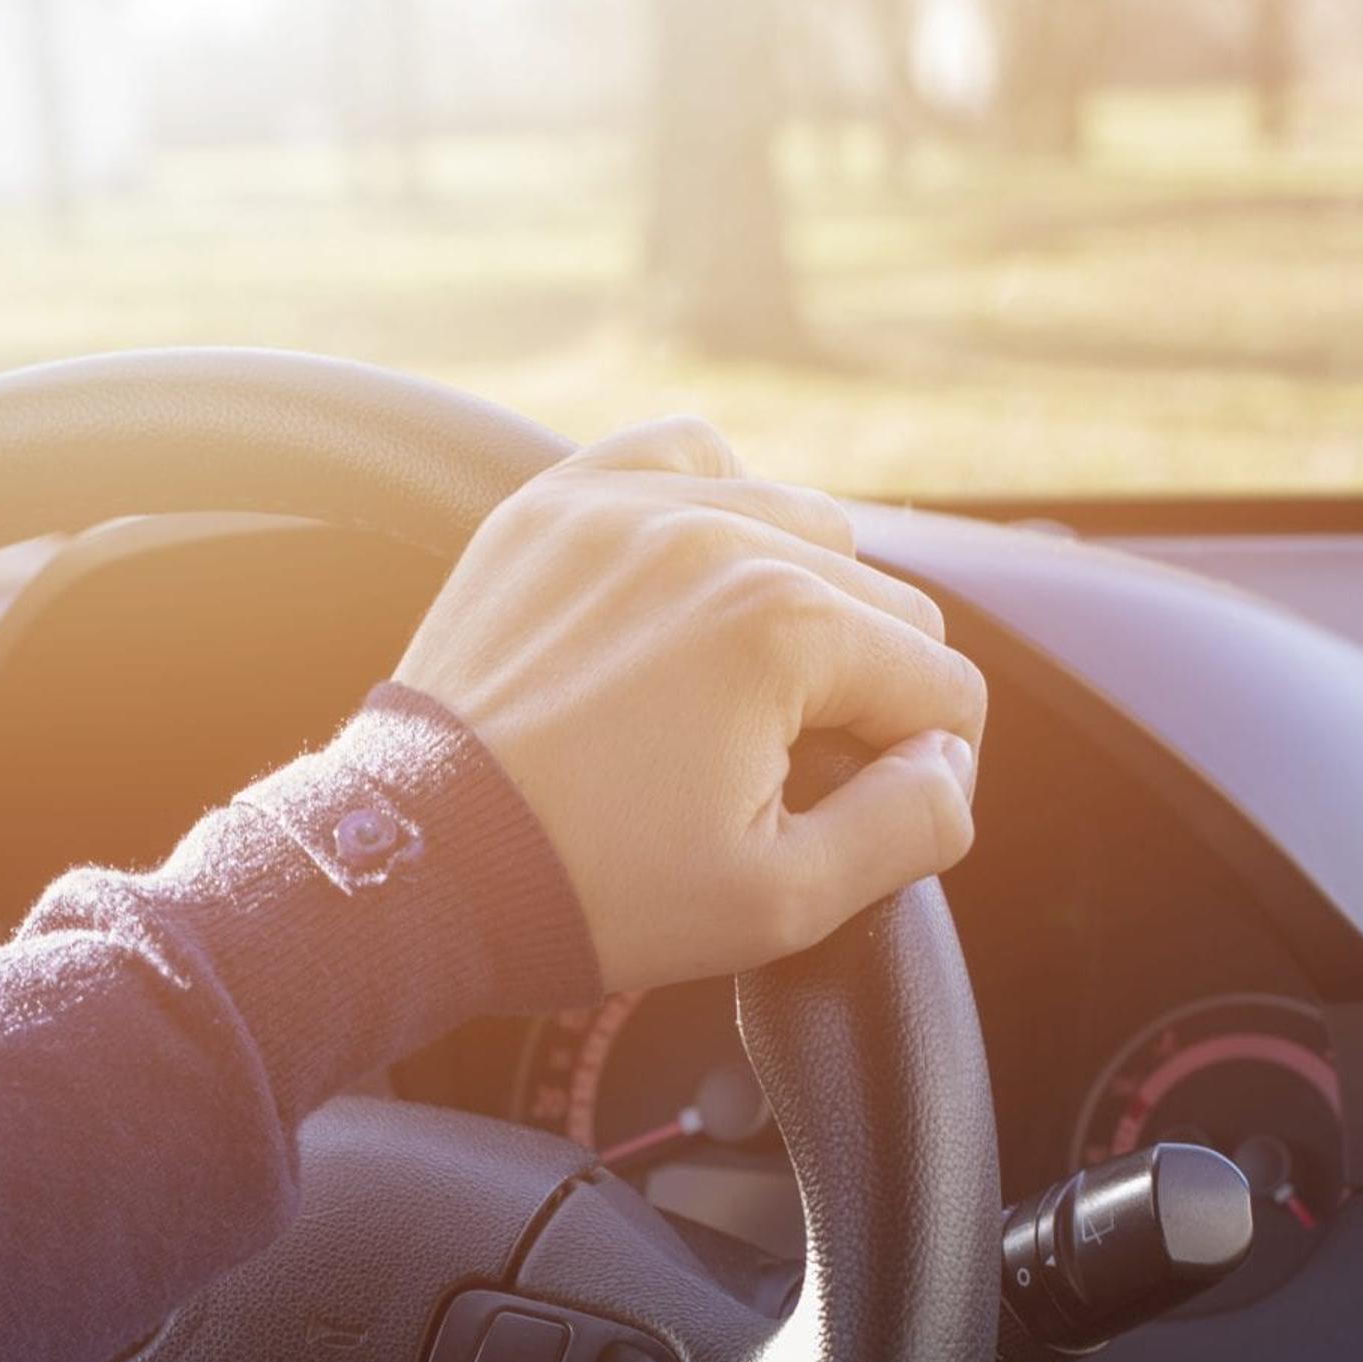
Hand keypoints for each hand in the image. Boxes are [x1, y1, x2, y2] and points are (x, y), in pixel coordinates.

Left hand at [396, 417, 987, 997]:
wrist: (414, 870)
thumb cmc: (588, 890)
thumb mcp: (780, 901)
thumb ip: (908, 825)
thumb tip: (949, 766)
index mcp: (784, 625)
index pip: (942, 684)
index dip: (922, 769)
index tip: (858, 815)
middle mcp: (715, 535)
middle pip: (881, 603)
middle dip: (863, 694)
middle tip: (785, 777)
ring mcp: (627, 507)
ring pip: (797, 525)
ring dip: (799, 605)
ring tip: (736, 698)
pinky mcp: (557, 506)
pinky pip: (686, 460)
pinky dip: (712, 510)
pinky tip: (696, 587)